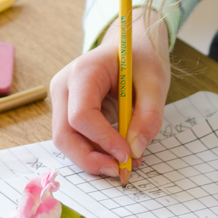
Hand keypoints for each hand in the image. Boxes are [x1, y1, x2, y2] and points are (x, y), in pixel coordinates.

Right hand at [50, 9, 170, 177]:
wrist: (128, 45)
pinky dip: (94, 152)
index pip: (81, 115)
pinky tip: (116, 153)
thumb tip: (135, 151)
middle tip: (121, 172)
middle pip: (64, 134)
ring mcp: (62, 100)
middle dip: (90, 159)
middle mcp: (64, 86)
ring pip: (66, 141)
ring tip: (124, 162)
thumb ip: (149, 116)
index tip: (128, 154)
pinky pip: (75, 139)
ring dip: (93, 158)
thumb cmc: (141, 58)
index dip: (103, 140)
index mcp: (83, 71)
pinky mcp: (66, 112)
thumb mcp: (155, 82)